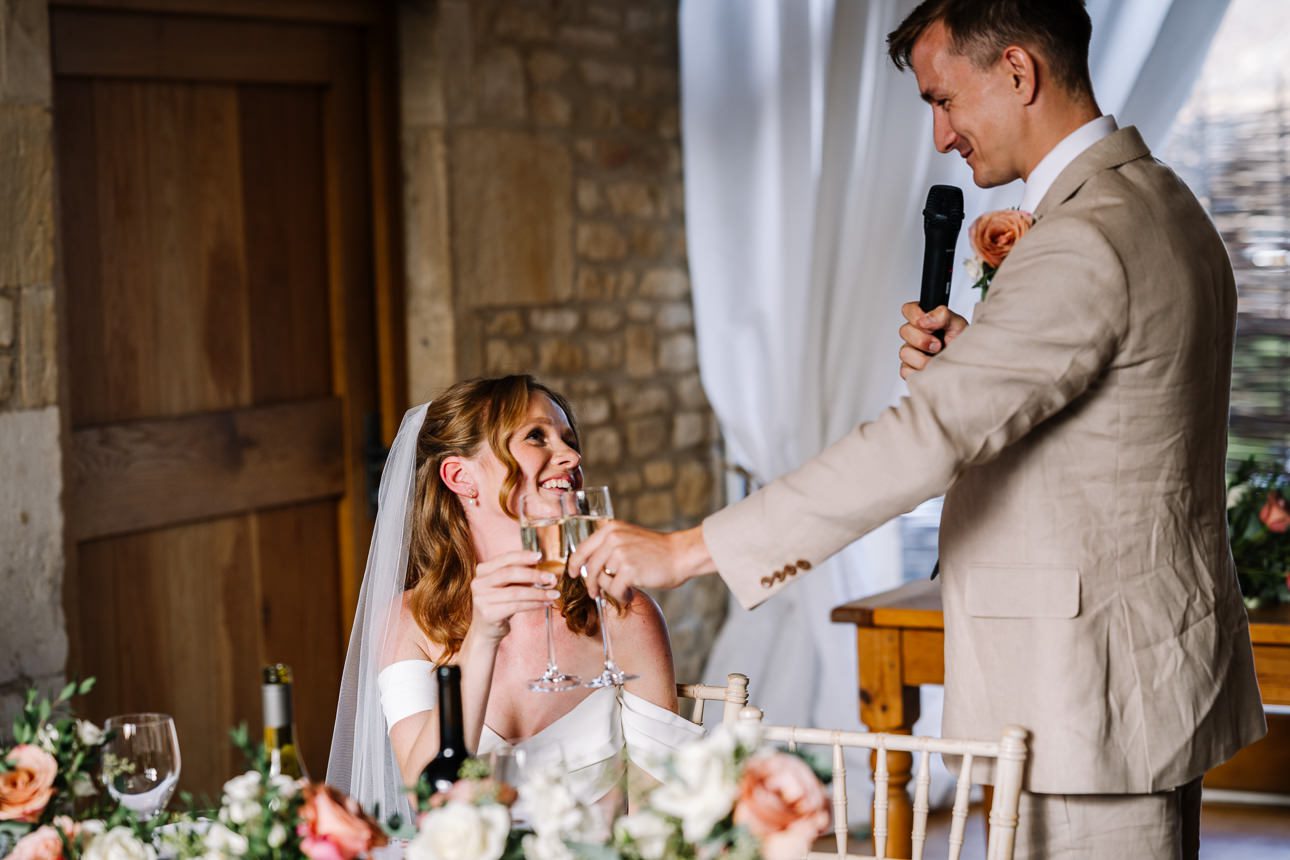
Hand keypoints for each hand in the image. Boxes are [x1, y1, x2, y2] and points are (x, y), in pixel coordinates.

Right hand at [470, 550, 560, 641]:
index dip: (523, 556)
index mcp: (482, 571)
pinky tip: (545, 603)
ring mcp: (481, 599)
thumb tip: (544, 569)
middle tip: (551, 578)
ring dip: (538, 593)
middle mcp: (479, 583)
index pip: (505, 559)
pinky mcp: (488, 614)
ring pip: (516, 592)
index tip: (539, 556)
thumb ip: (520, 576)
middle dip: (533, 575)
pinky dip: (534, 604)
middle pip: (509, 573)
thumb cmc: (500, 604)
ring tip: (553, 594)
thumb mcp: (507, 586)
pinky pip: (516, 606)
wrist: (486, 630)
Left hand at [566, 522, 711, 602]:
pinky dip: (621, 596)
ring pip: (601, 580)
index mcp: (610, 529)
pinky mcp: (629, 570)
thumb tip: (587, 566)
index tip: (572, 574)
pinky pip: (614, 590)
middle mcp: (613, 538)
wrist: (680, 555)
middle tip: (594, 593)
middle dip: (590, 584)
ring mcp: (620, 554)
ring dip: (609, 590)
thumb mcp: (628, 538)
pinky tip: (630, 594)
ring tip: (622, 592)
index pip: (582, 548)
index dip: (573, 564)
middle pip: (588, 568)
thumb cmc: (656, 551)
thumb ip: (609, 546)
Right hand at [898, 301, 967, 378]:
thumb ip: (942, 315)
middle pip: (904, 331)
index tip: (930, 326)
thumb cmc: (962, 343)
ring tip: (936, 358)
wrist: (966, 363)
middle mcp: (915, 334)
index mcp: (924, 319)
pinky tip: (931, 368)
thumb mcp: (957, 324)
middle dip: (923, 340)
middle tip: (938, 344)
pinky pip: (906, 370)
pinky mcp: (910, 369)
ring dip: (923, 358)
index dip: (916, 316)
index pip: (908, 310)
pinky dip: (919, 371)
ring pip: (904, 352)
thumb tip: (924, 319)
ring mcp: (911, 352)